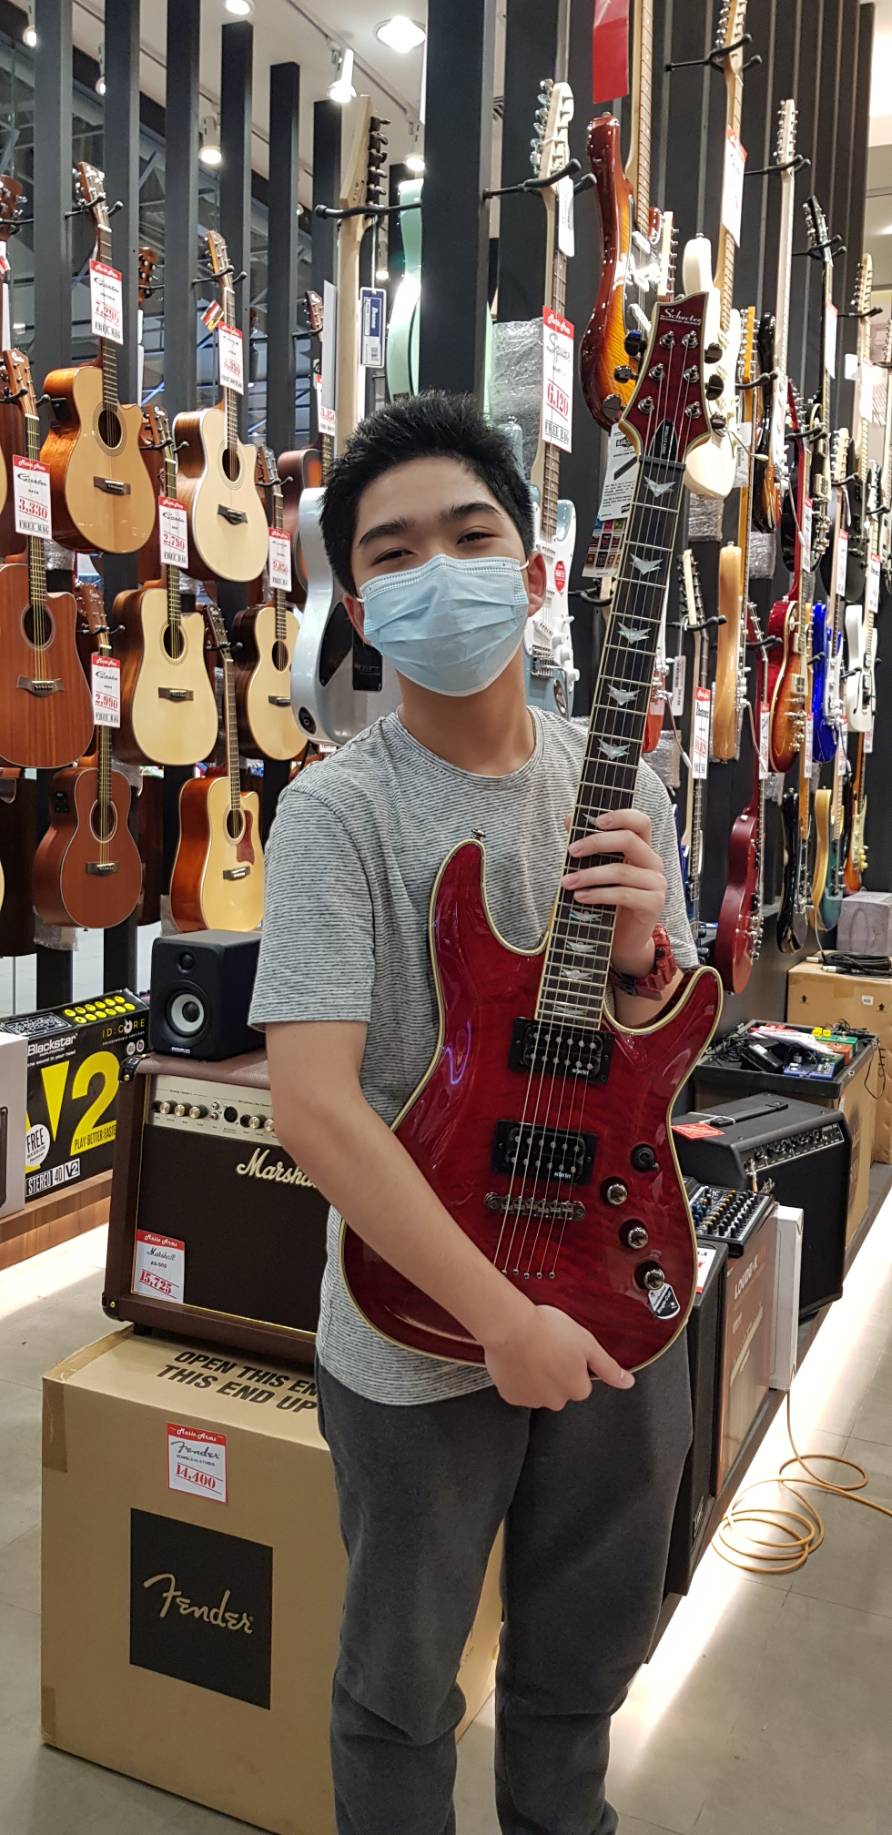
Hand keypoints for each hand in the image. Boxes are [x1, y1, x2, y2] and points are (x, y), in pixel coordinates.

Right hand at [483, 1304, 634, 1410]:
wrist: (510, 1327)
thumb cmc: (546, 1330)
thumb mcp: (587, 1343)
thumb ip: (608, 1367)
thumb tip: (627, 1382)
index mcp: (577, 1389)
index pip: (581, 1382)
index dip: (574, 1363)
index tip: (565, 1348)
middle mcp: (555, 1401)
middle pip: (560, 1388)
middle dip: (556, 1371)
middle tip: (549, 1347)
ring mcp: (531, 1399)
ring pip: (539, 1389)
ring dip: (537, 1375)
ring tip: (532, 1350)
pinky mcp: (511, 1395)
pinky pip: (518, 1388)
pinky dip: (518, 1377)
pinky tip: (519, 1358)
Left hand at [561, 807, 666, 974]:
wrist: (622, 940)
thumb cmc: (609, 902)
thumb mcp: (596, 871)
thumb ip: (587, 846)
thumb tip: (569, 818)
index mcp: (641, 849)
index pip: (640, 822)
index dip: (621, 815)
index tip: (595, 820)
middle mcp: (652, 862)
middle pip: (630, 840)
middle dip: (596, 842)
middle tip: (571, 851)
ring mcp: (656, 883)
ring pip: (621, 870)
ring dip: (589, 875)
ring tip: (567, 882)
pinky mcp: (653, 904)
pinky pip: (624, 894)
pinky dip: (598, 894)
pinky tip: (580, 897)